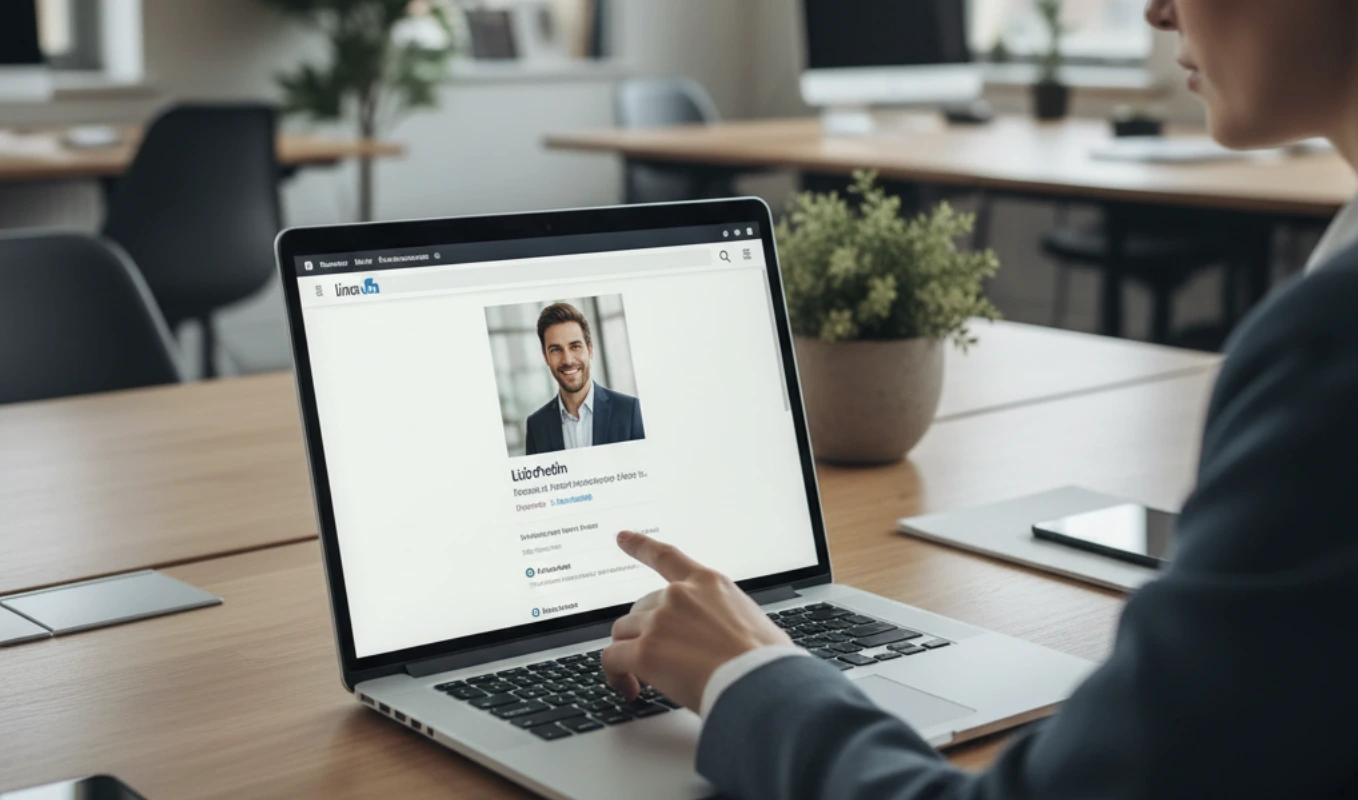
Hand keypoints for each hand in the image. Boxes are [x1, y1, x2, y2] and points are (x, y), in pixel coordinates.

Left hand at [602, 530, 792, 711]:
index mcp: (708, 583)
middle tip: (658, 659)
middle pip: (640, 608)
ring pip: (622, 633)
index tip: (622, 537)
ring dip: (629, 653)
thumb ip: (727, 619)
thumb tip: (728, 641)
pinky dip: (615, 675)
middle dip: (644, 632)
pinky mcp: (646, 651)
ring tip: (640, 679)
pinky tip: (629, 688)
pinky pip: (612, 659)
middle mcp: (679, 596)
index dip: (640, 545)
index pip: (666, 556)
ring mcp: (660, 621)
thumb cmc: (766, 661)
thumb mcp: (754, 620)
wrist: (761, 682)